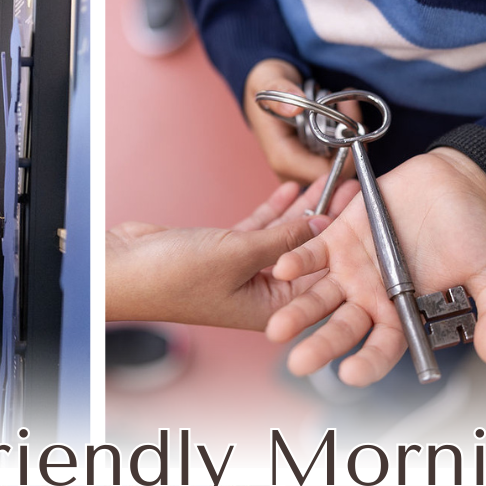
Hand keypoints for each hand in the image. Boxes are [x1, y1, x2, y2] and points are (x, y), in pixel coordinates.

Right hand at [106, 175, 357, 328]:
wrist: (122, 271)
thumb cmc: (170, 280)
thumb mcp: (239, 255)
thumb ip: (284, 239)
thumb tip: (324, 225)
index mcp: (270, 309)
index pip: (321, 276)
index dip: (344, 242)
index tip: (363, 209)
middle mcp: (261, 294)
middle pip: (307, 253)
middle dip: (328, 219)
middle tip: (353, 185)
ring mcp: (242, 272)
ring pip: (284, 236)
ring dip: (304, 209)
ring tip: (329, 177)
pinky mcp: (223, 251)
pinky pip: (259, 229)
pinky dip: (274, 210)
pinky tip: (292, 189)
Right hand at [244, 58, 358, 184]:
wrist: (263, 91)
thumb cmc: (265, 85)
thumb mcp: (267, 78)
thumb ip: (280, 90)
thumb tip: (294, 107)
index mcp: (282, 159)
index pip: (324, 174)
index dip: (346, 156)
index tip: (355, 124)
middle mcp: (292, 171)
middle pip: (336, 173)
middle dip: (352, 142)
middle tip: (350, 106)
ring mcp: (302, 170)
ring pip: (340, 167)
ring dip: (351, 137)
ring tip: (346, 104)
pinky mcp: (310, 163)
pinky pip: (337, 160)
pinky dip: (346, 138)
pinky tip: (343, 114)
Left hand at [268, 148, 485, 385]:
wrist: (455, 184)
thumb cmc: (473, 233)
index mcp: (401, 316)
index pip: (381, 349)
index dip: (366, 364)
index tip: (350, 375)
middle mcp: (369, 300)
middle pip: (340, 330)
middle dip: (319, 347)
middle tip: (298, 363)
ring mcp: (349, 272)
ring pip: (318, 299)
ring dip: (296, 313)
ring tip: (276, 329)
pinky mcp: (335, 239)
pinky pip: (310, 254)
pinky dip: (297, 260)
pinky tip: (282, 270)